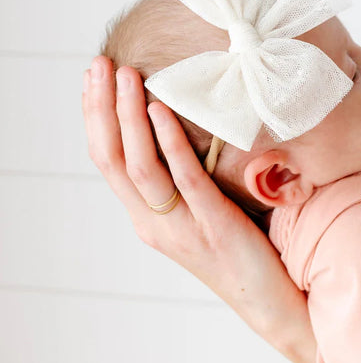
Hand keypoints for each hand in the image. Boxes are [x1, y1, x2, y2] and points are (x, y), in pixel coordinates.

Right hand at [81, 56, 315, 362]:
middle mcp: (152, 223)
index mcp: (146, 217)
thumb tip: (173, 130)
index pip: (107, 162)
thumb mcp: (193, 211)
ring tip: (126, 76)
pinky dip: (168, 141)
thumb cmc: (233, 244)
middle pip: (112, 160)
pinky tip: (160, 109)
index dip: (95, 119)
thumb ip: (177, 181)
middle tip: (99, 66)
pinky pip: (184, 178)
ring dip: (128, 117)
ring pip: (139, 167)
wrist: (265, 296)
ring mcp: (180, 227)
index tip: (92, 79)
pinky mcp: (212, 225)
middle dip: (101, 109)